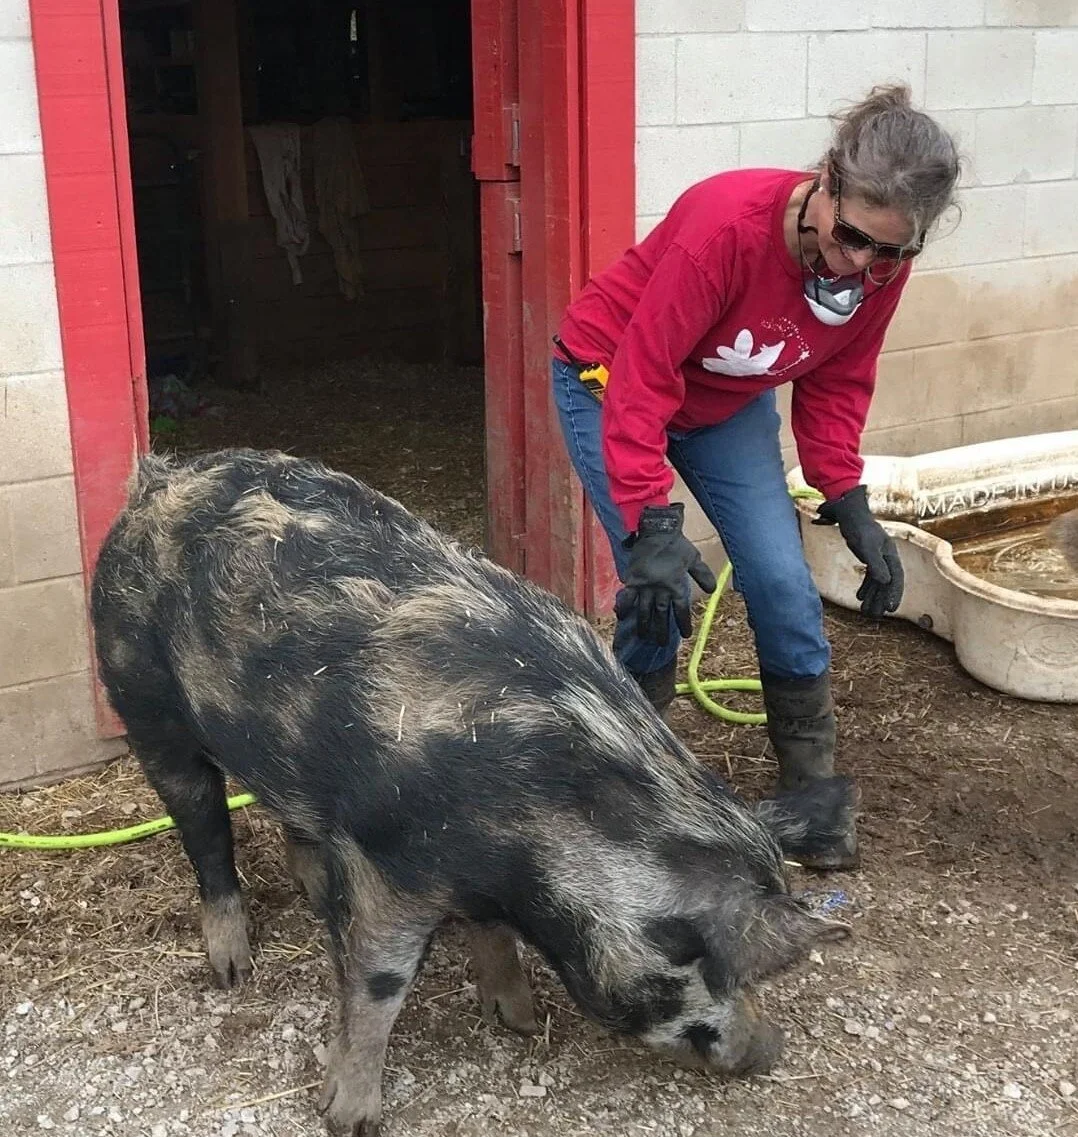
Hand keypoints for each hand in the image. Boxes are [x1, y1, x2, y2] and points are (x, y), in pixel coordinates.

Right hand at [614, 504, 717, 644]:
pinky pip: (626, 596)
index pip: (681, 610)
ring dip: (644, 625)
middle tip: (660, 644)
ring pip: (644, 611)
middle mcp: (660, 590)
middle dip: (661, 631)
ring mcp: (645, 586)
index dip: (683, 623)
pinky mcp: (632, 580)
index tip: (685, 635)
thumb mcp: (694, 558)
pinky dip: (623, 606)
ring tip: (644, 637)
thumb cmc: (677, 544)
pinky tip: (621, 617)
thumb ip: (702, 575)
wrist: (657, 530)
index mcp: (676, 586)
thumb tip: (713, 590)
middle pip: (661, 616)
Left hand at [812, 485, 903, 618]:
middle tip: (875, 616)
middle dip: (881, 600)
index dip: (894, 594)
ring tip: (866, 612)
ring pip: (878, 582)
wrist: (850, 514)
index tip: (891, 609)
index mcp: (891, 555)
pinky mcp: (869, 557)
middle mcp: (887, 558)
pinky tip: (859, 597)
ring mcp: (878, 558)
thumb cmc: (859, 528)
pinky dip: (865, 587)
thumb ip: (876, 563)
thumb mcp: (866, 546)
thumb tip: (886, 581)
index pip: (896, 578)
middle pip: (887, 583)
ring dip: (872, 596)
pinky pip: (870, 576)